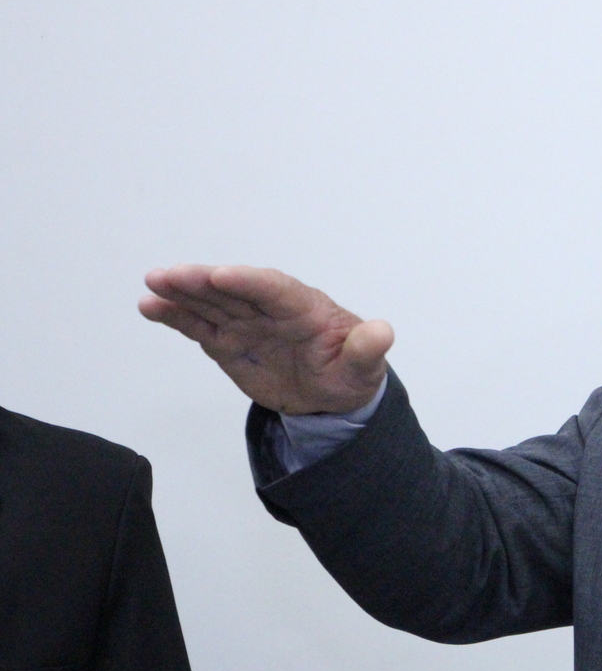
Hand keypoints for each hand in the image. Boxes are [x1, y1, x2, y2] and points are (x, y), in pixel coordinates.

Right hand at [139, 265, 393, 414]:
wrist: (333, 395)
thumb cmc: (351, 371)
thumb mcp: (365, 367)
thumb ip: (368, 349)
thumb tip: (383, 332)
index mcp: (306, 308)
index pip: (276, 289)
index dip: (249, 281)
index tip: (223, 275)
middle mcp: (271, 310)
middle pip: (235, 290)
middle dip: (203, 281)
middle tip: (170, 275)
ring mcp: (248, 324)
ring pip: (211, 303)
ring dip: (181, 293)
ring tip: (153, 284)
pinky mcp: (229, 342)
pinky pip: (199, 325)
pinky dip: (175, 316)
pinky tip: (150, 306)